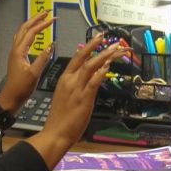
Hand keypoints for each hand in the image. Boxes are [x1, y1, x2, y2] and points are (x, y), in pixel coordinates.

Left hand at [0, 10, 54, 113]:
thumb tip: (50, 46)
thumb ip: (43, 58)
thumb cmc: (20, 88)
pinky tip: (34, 35)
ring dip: (32, 23)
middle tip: (47, 12)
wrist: (11, 98)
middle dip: (36, 18)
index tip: (53, 19)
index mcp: (19, 51)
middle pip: (24, 27)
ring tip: (41, 19)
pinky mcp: (17, 57)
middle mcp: (15, 50)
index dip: (43, 23)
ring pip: (22, 32)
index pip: (31, 32)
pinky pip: (22, 39)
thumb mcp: (34, 73)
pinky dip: (29, 33)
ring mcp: (15, 53)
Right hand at [27, 34, 124, 168]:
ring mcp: (77, 88)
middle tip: (109, 38)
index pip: (77, 58)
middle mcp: (70, 80)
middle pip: (84, 57)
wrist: (55, 133)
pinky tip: (109, 65)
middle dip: (97, 45)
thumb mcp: (66, 96)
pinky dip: (102, 71)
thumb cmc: (60, 118)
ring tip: (116, 49)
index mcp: (64, 79)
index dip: (88, 47)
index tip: (98, 39)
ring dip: (105, 55)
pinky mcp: (84, 97)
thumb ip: (77, 86)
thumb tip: (90, 79)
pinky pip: (94, 80)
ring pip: (91, 65)